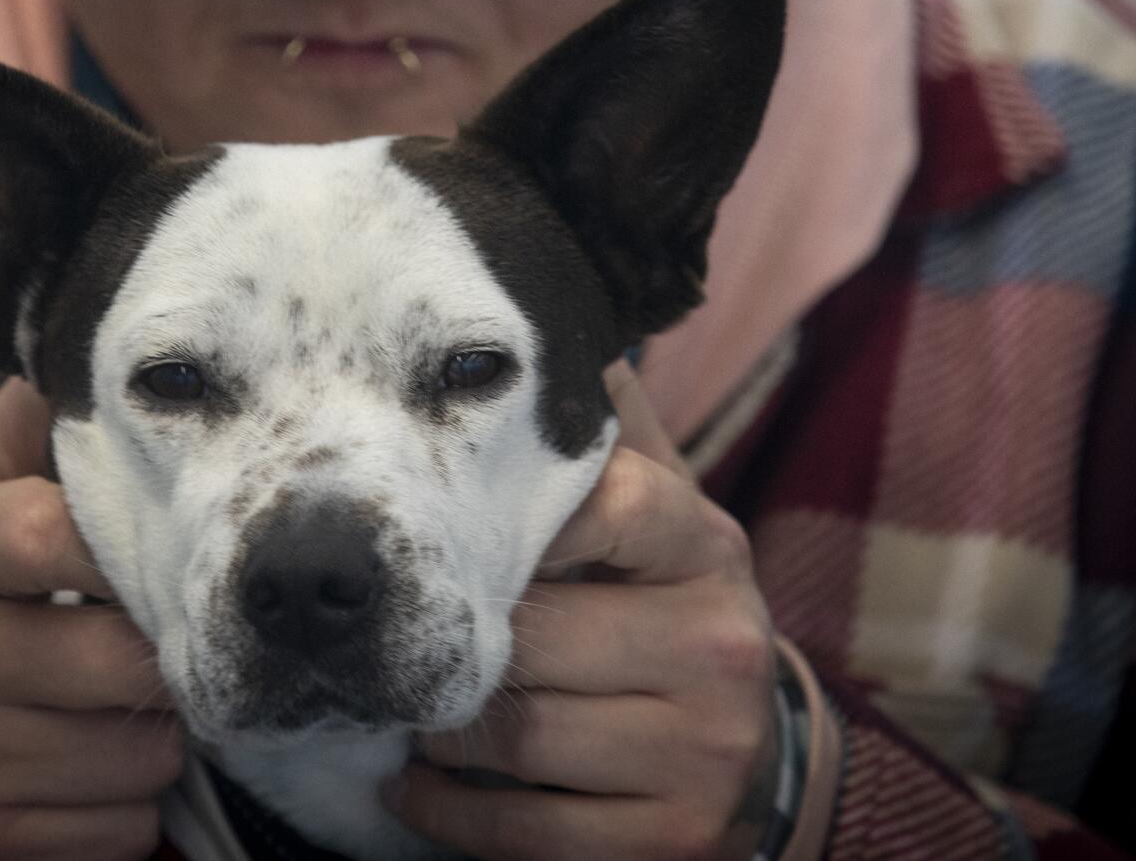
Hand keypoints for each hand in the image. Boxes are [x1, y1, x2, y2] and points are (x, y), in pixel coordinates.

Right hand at [0, 378, 182, 860]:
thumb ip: (28, 423)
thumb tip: (113, 348)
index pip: (54, 536)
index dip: (135, 541)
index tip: (184, 536)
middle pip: (129, 660)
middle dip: (165, 649)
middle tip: (161, 632)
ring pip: (143, 754)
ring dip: (153, 732)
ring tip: (115, 698)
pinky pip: (121, 829)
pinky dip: (124, 804)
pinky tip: (85, 763)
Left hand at [384, 369, 776, 860]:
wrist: (739, 755)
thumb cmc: (653, 606)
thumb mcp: (650, 512)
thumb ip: (609, 429)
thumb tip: (564, 326)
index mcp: (707, 547)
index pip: (613, 504)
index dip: (524, 515)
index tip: (452, 523)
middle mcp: (720, 642)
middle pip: (537, 636)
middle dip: (457, 641)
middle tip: (396, 637)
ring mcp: (705, 748)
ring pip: (521, 735)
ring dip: (440, 728)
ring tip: (402, 706)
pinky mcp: (673, 837)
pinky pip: (528, 830)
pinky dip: (451, 811)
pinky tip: (416, 784)